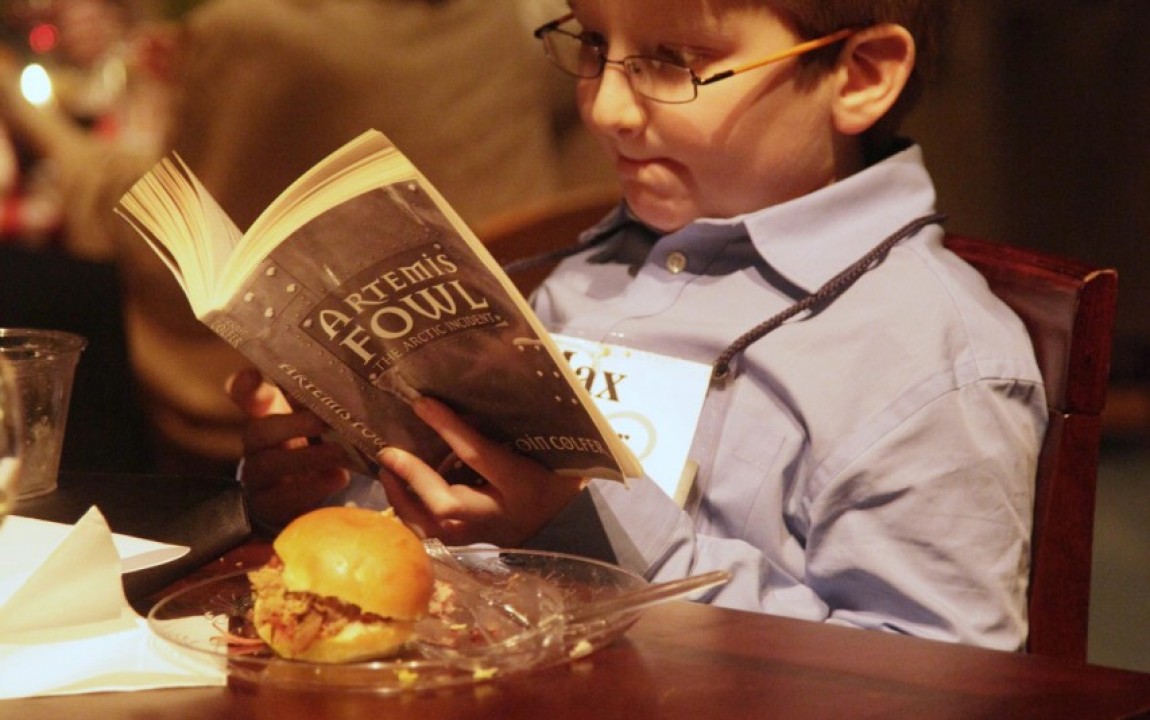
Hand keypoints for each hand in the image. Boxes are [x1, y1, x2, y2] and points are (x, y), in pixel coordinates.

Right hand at [226, 367, 351, 528]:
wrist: (305, 501)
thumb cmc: (314, 452)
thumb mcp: (320, 428)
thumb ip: (325, 407)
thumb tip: (353, 387)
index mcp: (267, 419)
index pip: (247, 397)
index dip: (246, 387)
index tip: (253, 375)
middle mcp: (256, 447)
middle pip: (258, 431)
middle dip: (292, 424)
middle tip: (323, 421)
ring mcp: (257, 478)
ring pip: (268, 465)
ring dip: (307, 457)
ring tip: (339, 453)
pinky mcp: (268, 506)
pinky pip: (282, 499)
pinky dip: (314, 487)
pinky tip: (339, 478)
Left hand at [378, 397, 585, 546]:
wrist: (569, 526)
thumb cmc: (556, 478)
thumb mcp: (543, 449)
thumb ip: (508, 429)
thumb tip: (463, 402)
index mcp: (523, 485)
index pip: (479, 456)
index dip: (449, 428)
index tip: (422, 404)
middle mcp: (499, 515)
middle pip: (447, 501)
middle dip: (414, 475)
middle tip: (389, 450)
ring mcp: (480, 536)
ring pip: (432, 526)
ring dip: (403, 498)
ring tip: (387, 471)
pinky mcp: (467, 545)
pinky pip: (429, 535)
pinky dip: (408, 514)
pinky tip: (398, 494)